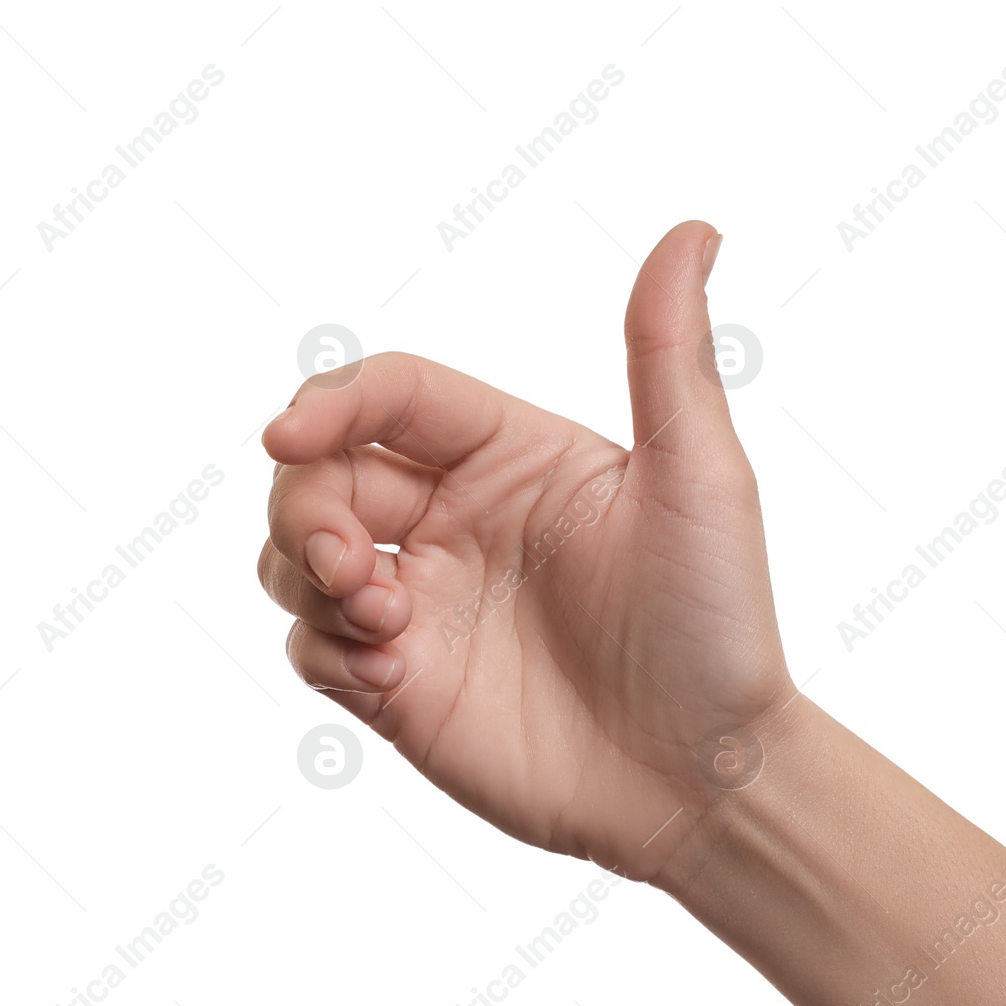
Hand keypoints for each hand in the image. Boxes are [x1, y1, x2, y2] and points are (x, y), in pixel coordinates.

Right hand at [259, 221, 793, 880]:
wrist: (706, 777)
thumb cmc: (717, 622)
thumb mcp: (699, 479)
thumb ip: (668, 354)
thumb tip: (695, 227)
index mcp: (510, 456)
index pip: (390, 396)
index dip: (328, 403)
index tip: (289, 434)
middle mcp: (454, 520)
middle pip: (320, 472)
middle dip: (307, 505)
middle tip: (354, 562)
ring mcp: (422, 604)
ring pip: (294, 553)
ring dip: (306, 573)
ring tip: (385, 623)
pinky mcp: (399, 685)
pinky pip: (311, 645)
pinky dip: (325, 648)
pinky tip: (391, 677)